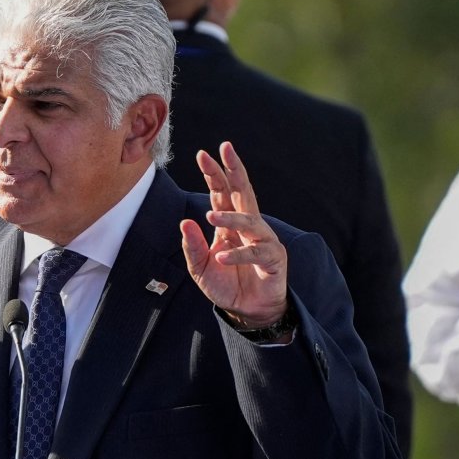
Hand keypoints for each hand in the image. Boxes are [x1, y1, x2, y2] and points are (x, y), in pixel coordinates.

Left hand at [180, 142, 288, 327]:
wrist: (247, 310)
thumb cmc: (225, 284)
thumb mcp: (200, 267)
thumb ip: (192, 246)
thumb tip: (185, 221)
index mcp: (229, 224)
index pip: (221, 193)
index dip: (214, 174)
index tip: (202, 154)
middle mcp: (248, 226)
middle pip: (242, 192)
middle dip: (234, 170)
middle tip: (224, 149)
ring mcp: (263, 240)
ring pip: (249, 220)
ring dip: (230, 217)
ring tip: (210, 216)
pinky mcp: (273, 259)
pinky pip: (257, 252)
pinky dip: (239, 254)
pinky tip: (222, 258)